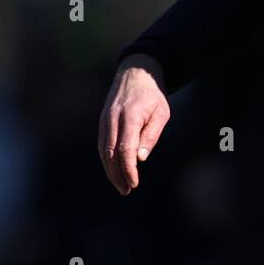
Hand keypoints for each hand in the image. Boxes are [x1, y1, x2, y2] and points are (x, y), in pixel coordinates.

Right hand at [98, 54, 170, 194]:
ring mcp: (105, 119)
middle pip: (111, 153)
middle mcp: (113, 118)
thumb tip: (140, 159)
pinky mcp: (102, 121)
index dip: (128, 169)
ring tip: (121, 186)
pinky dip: (107, 160)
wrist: (135, 73)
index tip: (134, 183)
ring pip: (104, 150)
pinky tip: (114, 171)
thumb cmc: (152, 96)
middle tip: (126, 191)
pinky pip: (103, 144)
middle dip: (117, 175)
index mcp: (130, 116)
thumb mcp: (161, 113)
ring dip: (110, 170)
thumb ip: (151, 135)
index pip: (126, 148)